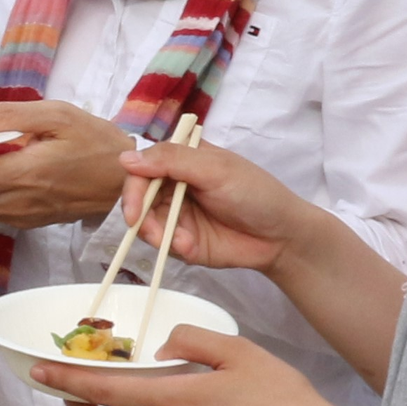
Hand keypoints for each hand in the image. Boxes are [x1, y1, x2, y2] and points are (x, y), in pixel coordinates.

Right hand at [116, 137, 315, 274]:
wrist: (281, 236)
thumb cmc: (255, 193)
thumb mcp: (215, 170)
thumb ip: (172, 160)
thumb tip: (125, 157)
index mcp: (182, 159)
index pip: (142, 167)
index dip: (133, 187)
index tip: (133, 209)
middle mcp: (174, 185)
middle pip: (138, 198)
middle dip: (141, 217)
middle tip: (153, 232)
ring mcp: (178, 215)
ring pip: (146, 224)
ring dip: (157, 235)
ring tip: (182, 242)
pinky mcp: (182, 241)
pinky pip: (163, 245)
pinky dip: (172, 247)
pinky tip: (191, 248)